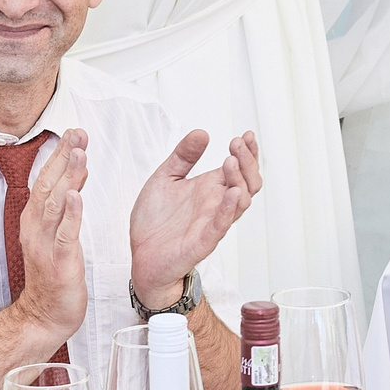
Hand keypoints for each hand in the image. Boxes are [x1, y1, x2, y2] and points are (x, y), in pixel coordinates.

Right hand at [15, 131, 89, 337]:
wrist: (44, 316)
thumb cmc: (52, 275)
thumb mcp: (57, 235)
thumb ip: (65, 207)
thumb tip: (74, 177)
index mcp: (35, 220)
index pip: (45, 180)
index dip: (58, 155)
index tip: (72, 132)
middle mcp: (36, 228)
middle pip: (48, 185)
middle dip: (63, 157)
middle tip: (77, 132)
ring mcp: (46, 245)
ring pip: (55, 205)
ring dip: (67, 178)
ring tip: (79, 154)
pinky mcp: (60, 263)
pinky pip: (65, 235)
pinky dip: (70, 214)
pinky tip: (76, 196)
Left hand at [129, 130, 259, 305]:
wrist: (141, 256)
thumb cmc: (155, 222)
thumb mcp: (165, 178)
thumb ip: (183, 156)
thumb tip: (201, 133)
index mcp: (211, 189)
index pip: (240, 168)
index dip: (248, 152)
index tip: (245, 135)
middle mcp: (216, 204)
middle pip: (248, 183)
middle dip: (247, 161)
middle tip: (236, 143)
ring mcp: (212, 222)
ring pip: (241, 203)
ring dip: (240, 180)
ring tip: (230, 161)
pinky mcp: (202, 241)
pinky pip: (221, 226)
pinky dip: (229, 210)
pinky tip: (232, 193)